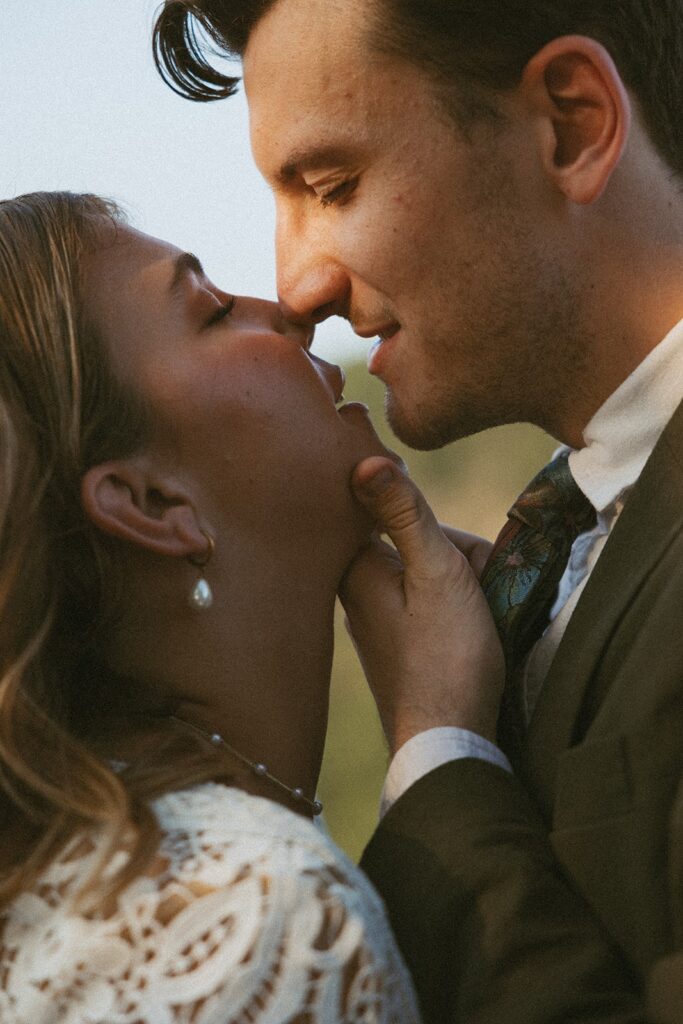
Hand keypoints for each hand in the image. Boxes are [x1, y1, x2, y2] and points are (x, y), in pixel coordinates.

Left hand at [339, 457, 504, 755]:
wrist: (449, 740)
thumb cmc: (446, 656)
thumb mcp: (436, 572)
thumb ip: (405, 513)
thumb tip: (365, 459)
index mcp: (354, 568)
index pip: (385, 508)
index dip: (425, 514)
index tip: (448, 540)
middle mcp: (355, 591)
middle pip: (413, 539)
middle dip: (456, 552)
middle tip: (479, 584)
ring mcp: (375, 618)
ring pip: (425, 570)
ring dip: (462, 580)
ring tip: (482, 613)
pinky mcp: (395, 641)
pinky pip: (426, 601)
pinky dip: (453, 606)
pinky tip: (472, 631)